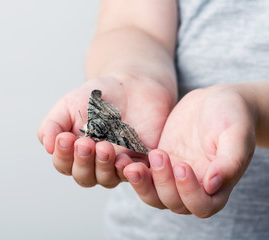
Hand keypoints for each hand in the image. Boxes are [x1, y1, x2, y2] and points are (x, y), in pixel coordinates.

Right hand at [37, 75, 172, 187]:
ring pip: (107, 179)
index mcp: (74, 152)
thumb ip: (53, 124)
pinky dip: (129, 171)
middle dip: (83, 162)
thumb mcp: (68, 105)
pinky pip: (135, 174)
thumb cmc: (95, 97)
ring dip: (103, 166)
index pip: (64, 164)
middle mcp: (95, 163)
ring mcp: (117, 164)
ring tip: (104, 147)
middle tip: (85, 143)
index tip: (65, 138)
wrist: (130, 85)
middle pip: (84, 177)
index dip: (63, 155)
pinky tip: (124, 160)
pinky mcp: (140, 161)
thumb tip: (48, 147)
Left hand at [124, 85, 255, 216]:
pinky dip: (130, 169)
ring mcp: (172, 176)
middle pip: (172, 202)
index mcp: (217, 186)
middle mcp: (193, 187)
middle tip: (158, 155)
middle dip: (161, 184)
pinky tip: (121, 157)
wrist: (214, 101)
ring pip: (152, 193)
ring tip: (129, 163)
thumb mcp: (236, 134)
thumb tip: (212, 186)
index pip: (201, 205)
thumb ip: (230, 162)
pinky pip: (141, 173)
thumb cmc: (232, 116)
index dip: (189, 192)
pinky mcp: (156, 163)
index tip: (182, 165)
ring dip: (140, 183)